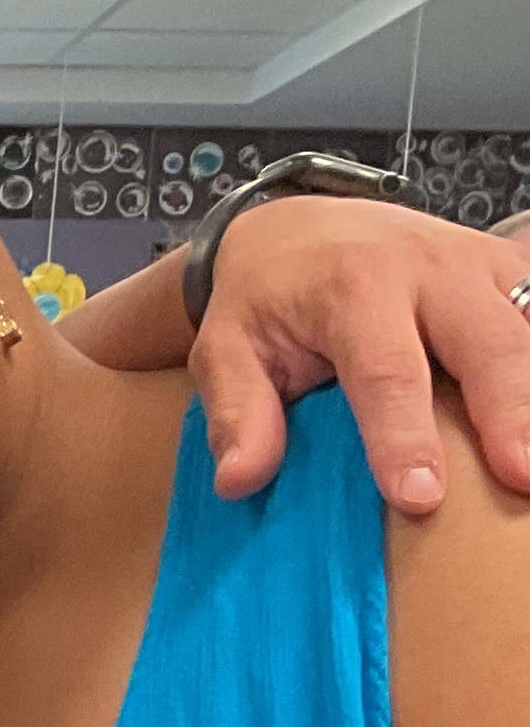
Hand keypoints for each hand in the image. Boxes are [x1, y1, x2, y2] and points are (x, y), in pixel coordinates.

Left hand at [193, 199, 529, 513]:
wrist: (301, 228)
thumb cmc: (265, 301)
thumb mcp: (226, 349)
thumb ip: (235, 412)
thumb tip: (239, 479)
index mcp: (355, 287)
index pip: (386, 373)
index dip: (404, 438)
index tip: (420, 498)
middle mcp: (430, 267)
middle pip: (487, 344)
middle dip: (511, 413)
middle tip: (521, 480)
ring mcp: (481, 263)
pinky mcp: (511, 268)